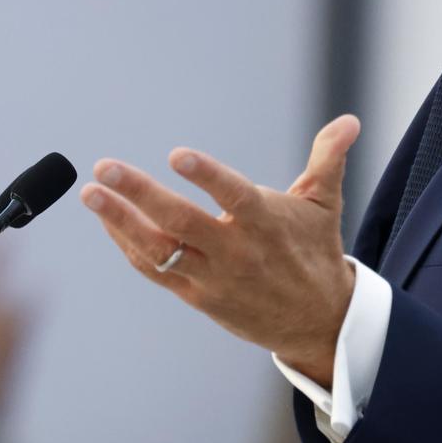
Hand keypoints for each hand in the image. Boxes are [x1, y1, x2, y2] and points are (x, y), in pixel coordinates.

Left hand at [80, 115, 361, 384]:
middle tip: (104, 168)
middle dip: (138, 194)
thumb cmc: (315, 252)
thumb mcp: (323, 205)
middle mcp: (236, 251)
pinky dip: (129, 245)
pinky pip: (156, 269)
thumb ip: (328, 159)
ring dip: (120, 221)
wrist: (317, 322)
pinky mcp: (197, 296)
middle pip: (181, 222)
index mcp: (265, 223)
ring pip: (159, 250)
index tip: (176, 154)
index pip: (233, 196)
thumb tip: (350, 120)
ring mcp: (212, 277)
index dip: (206, 176)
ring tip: (91, 193)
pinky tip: (109, 220)